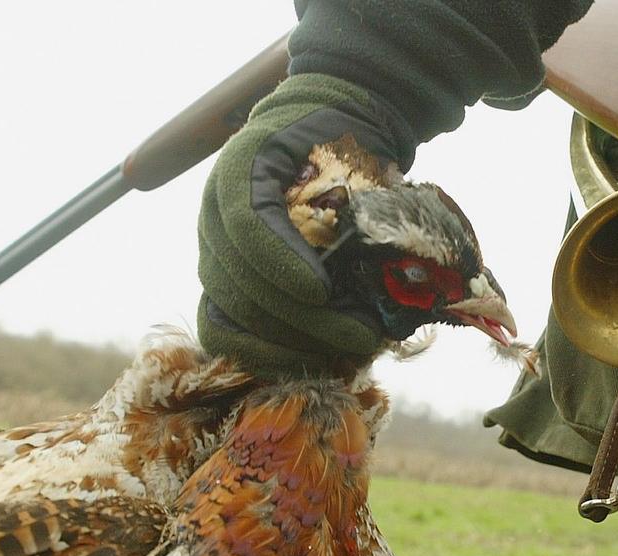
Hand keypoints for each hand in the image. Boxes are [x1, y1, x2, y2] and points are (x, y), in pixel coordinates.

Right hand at [197, 73, 413, 374]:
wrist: (319, 130)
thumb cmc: (344, 141)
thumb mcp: (356, 147)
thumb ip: (365, 190)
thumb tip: (402, 259)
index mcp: (243, 168)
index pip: (246, 224)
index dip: (279, 264)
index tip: (321, 292)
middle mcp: (216, 213)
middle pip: (241, 283)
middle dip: (303, 321)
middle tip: (364, 336)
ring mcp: (215, 253)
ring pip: (231, 316)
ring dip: (292, 344)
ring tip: (349, 351)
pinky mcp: (223, 285)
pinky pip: (225, 331)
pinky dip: (268, 354)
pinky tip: (316, 362)